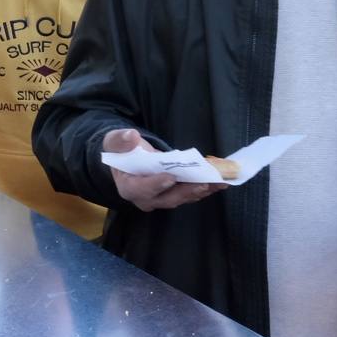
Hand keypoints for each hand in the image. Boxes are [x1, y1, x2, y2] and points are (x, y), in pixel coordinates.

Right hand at [104, 128, 225, 211]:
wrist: (127, 159)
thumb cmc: (122, 151)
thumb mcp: (117, 141)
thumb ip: (121, 140)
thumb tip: (131, 137)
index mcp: (129, 187)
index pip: (141, 189)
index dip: (156, 184)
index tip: (170, 177)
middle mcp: (146, 199)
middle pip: (168, 198)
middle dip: (187, 191)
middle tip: (203, 183)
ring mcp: (161, 199)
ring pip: (182, 198)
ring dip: (201, 190)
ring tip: (218, 182)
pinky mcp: (174, 195)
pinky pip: (190, 194)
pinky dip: (204, 188)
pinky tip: (219, 181)